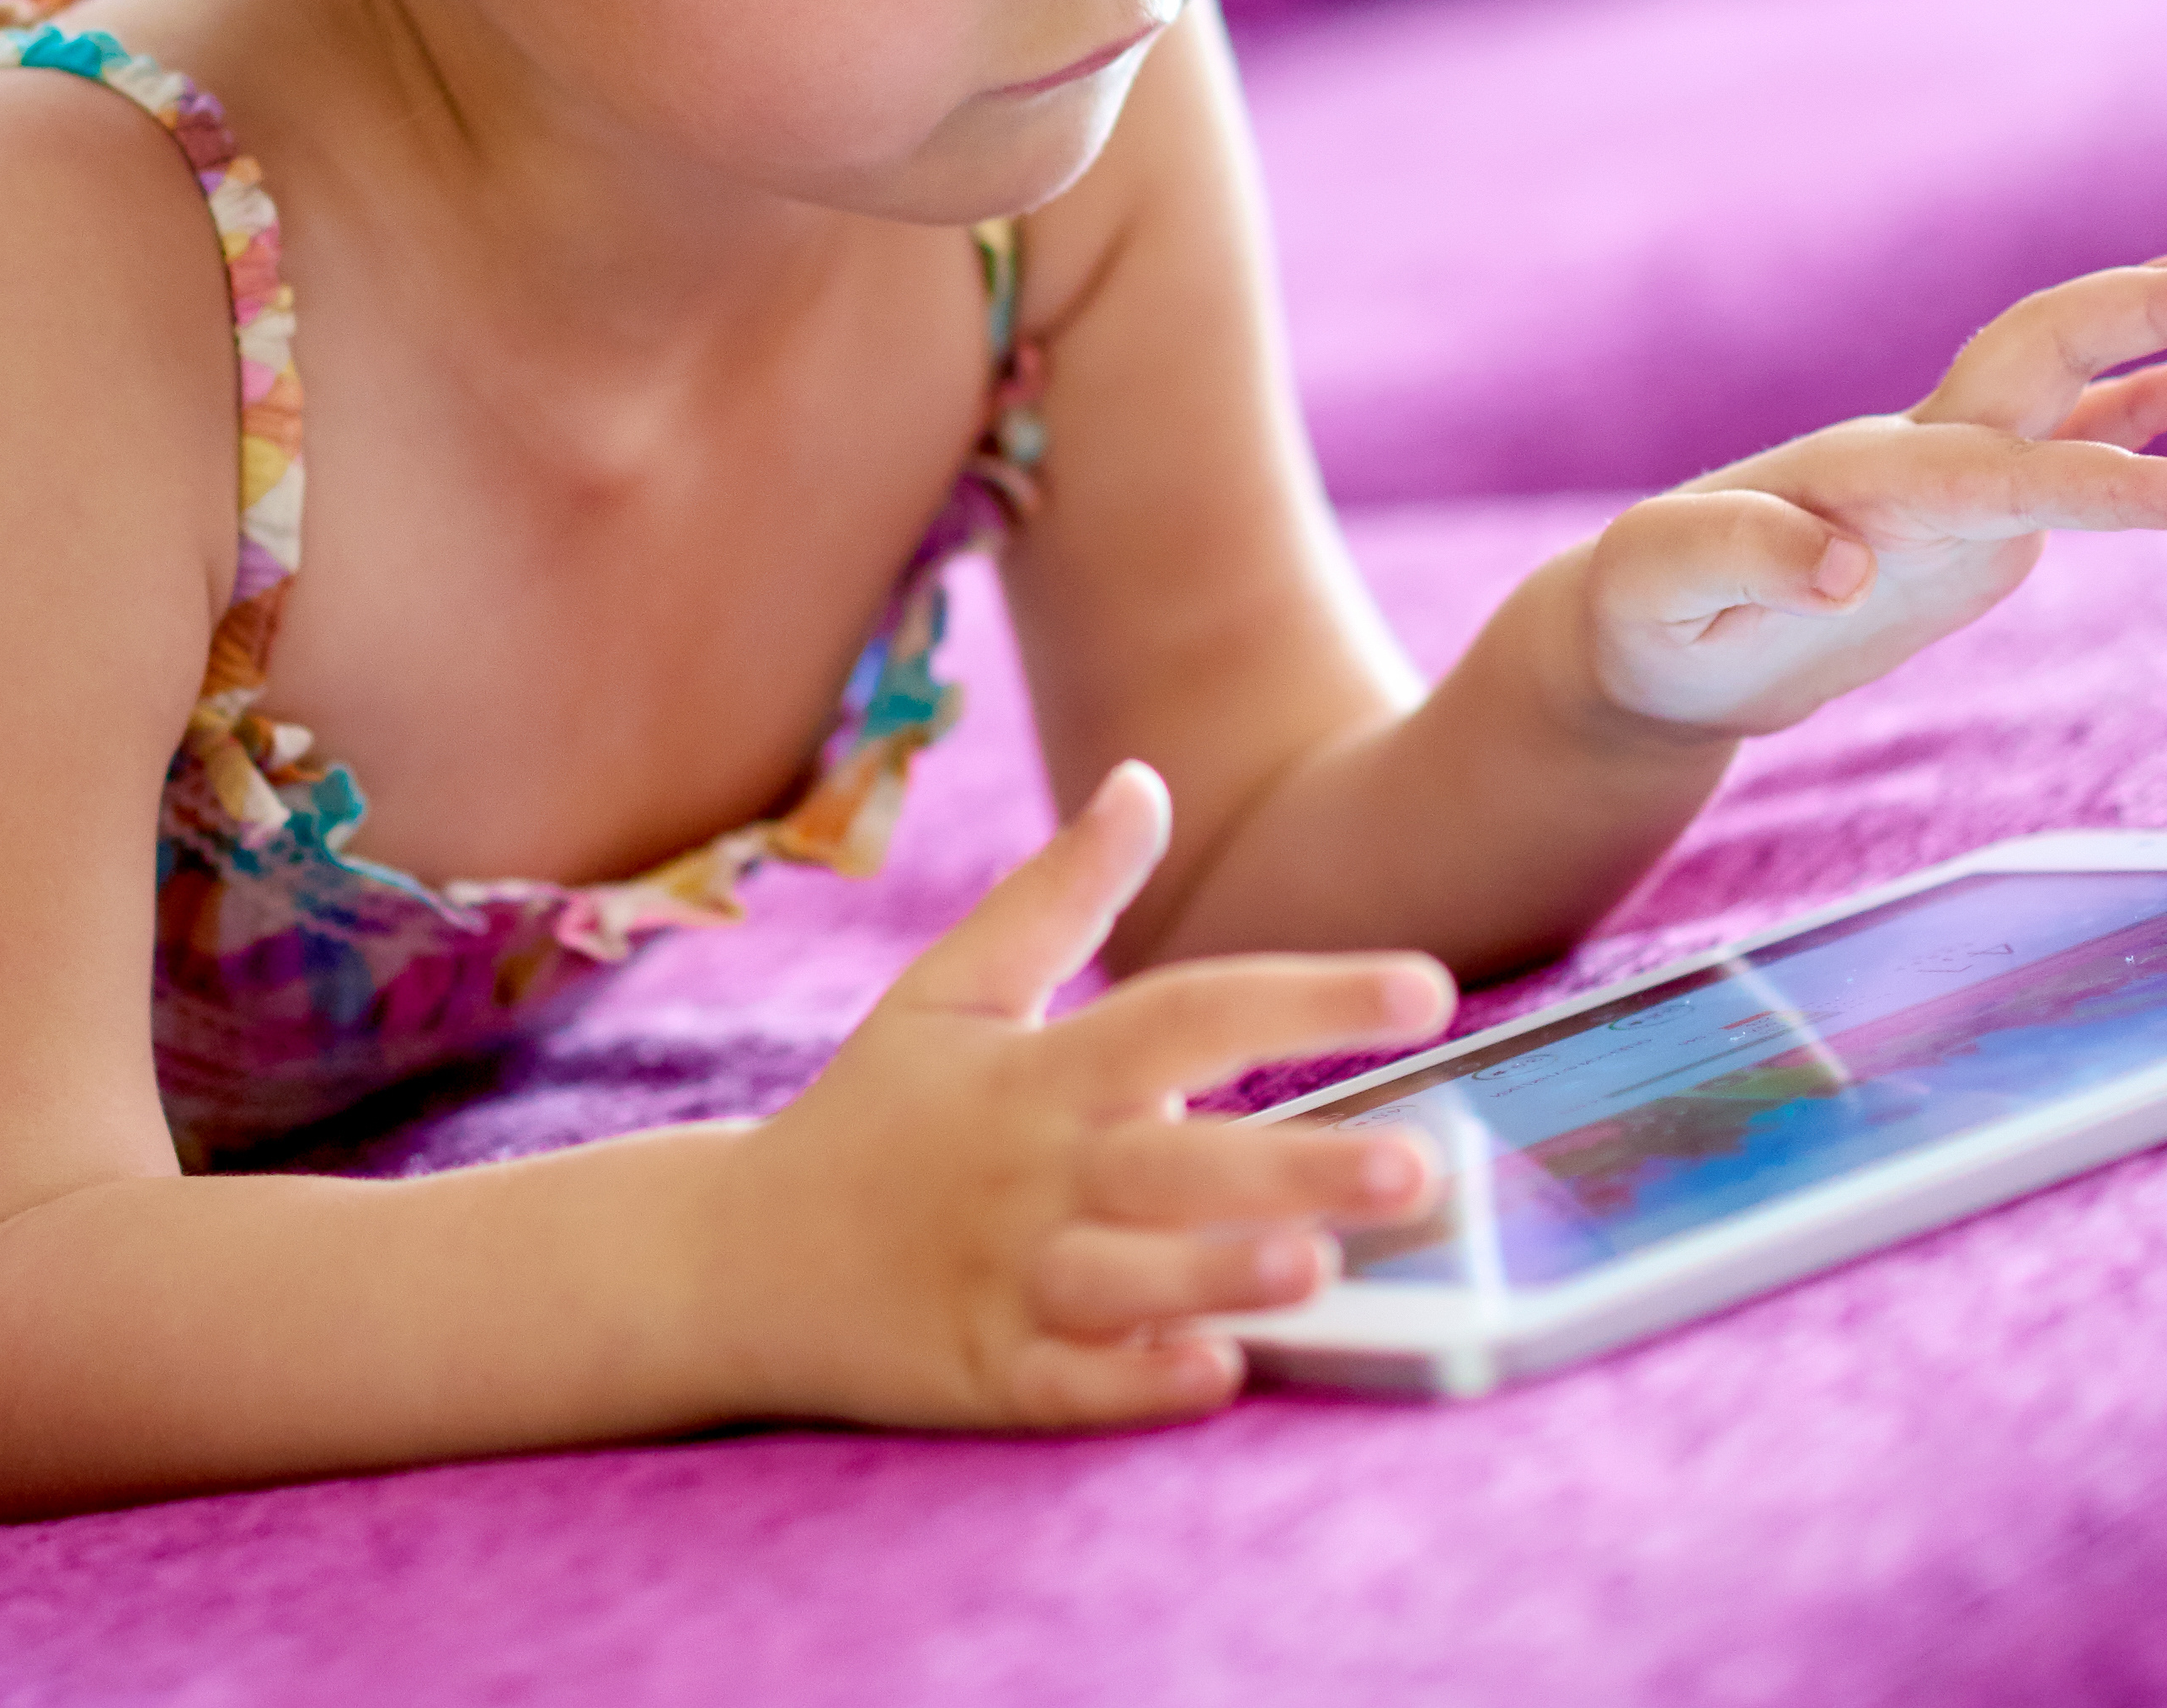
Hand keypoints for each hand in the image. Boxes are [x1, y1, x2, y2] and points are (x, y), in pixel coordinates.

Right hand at [711, 763, 1452, 1429]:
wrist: (737, 1258)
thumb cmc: (873, 1117)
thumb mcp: (950, 989)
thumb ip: (1060, 895)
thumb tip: (1146, 780)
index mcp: (1037, 1069)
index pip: (1185, 1012)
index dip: (1306, 996)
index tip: (1429, 989)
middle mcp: (1030, 1171)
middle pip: (1174, 1160)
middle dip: (1295, 1165)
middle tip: (1419, 1166)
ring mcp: (1005, 1277)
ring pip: (1126, 1276)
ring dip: (1220, 1273)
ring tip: (1322, 1270)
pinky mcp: (983, 1374)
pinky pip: (1069, 1385)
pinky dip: (1135, 1382)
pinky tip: (1213, 1376)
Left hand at [1576, 242, 2166, 736]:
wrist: (1642, 639)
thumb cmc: (1646, 619)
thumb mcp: (1663, 593)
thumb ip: (1744, 563)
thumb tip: (1849, 565)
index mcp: (1859, 481)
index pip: (1999, 468)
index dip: (2100, 478)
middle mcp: (1914, 461)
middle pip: (2039, 359)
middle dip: (2137, 313)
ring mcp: (1944, 483)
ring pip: (2059, 383)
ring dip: (2145, 329)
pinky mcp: (1959, 520)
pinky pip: (2058, 448)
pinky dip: (2129, 411)